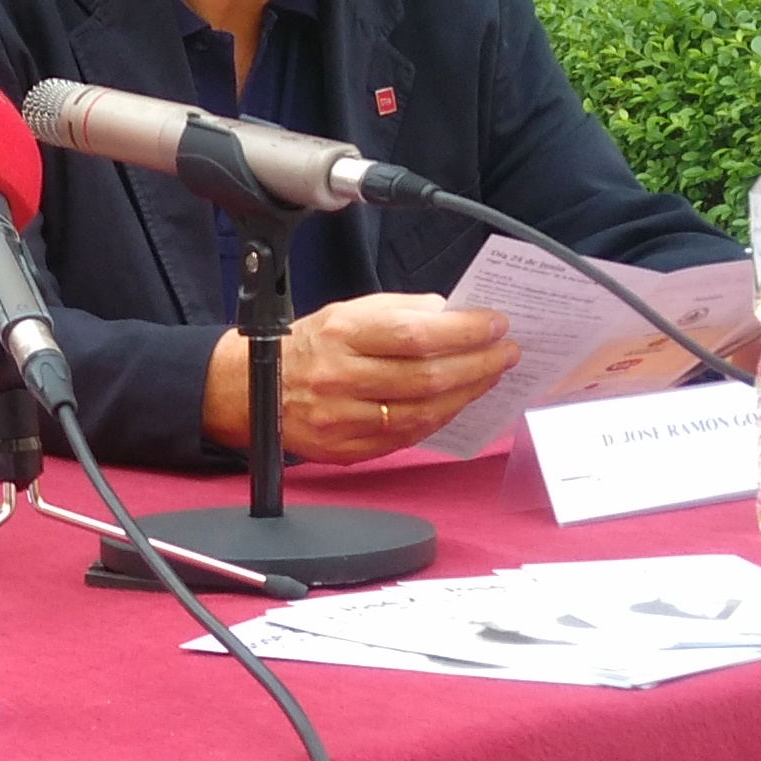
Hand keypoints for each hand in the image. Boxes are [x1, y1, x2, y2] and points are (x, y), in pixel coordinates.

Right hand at [209, 292, 519, 463]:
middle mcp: (340, 378)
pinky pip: (407, 437)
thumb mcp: (348, 310)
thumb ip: (401, 311)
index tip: (495, 324)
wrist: (254, 389)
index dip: (464, 332)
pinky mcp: (346, 450)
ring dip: (467, 394)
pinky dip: (440, 418)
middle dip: (478, 364)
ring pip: (423, 412)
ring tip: (490, 375)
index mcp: (342, 333)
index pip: (417, 334)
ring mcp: (342, 420)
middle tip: (506, 352)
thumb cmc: (309, 345)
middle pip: (427, 377)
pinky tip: (458, 401)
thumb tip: (453, 315)